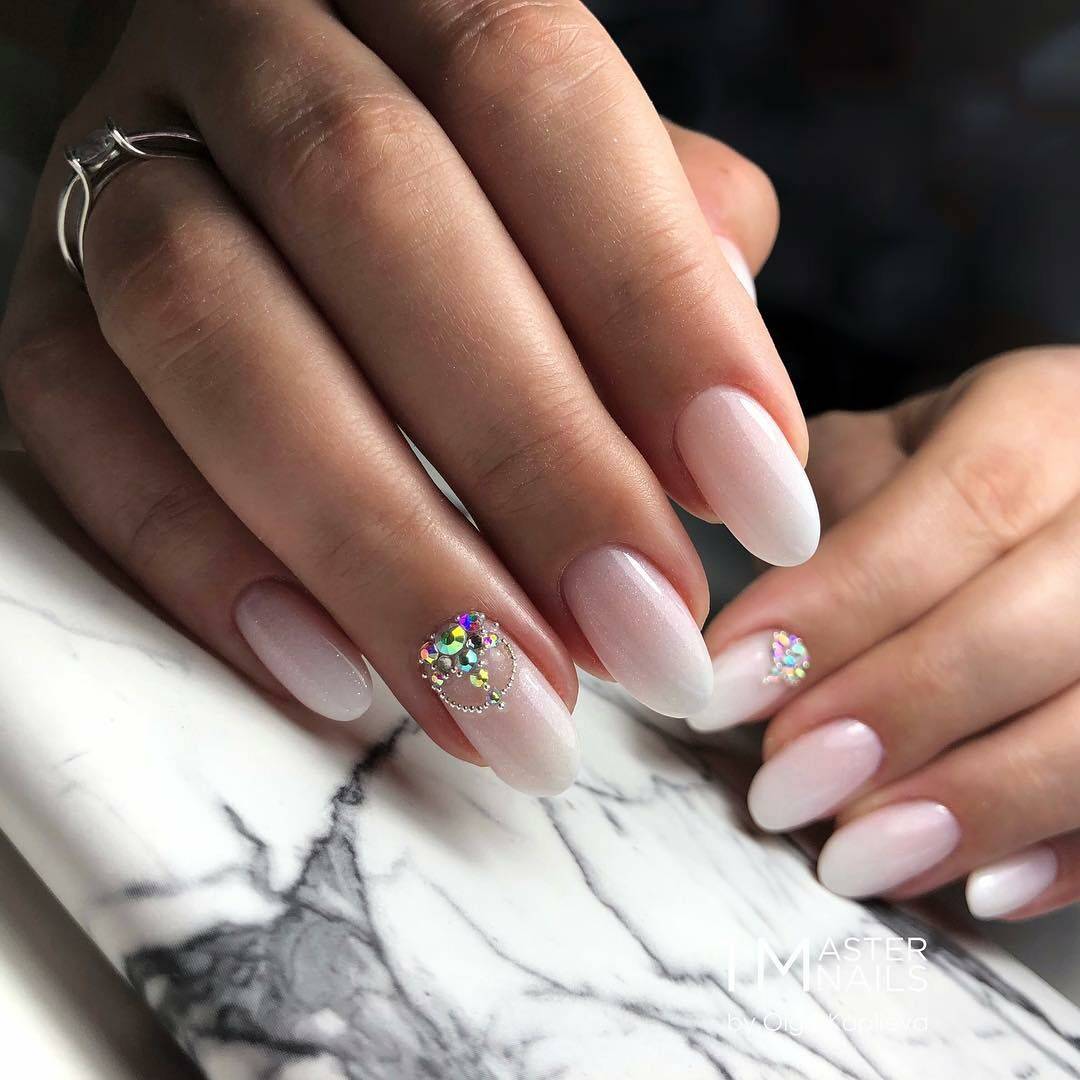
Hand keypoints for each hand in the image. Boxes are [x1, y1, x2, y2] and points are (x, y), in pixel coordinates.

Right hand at [0, 1, 816, 794]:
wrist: (252, 156)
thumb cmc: (473, 191)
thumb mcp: (585, 182)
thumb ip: (664, 254)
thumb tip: (722, 412)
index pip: (535, 96)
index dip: (656, 309)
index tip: (760, 510)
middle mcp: (244, 52)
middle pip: (370, 209)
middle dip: (526, 454)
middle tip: (643, 642)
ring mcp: (114, 177)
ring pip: (210, 330)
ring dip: (376, 546)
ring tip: (506, 709)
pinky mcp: (35, 315)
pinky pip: (76, 428)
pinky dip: (206, 565)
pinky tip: (337, 681)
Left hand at [693, 348, 1079, 918]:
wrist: (1066, 490)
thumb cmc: (957, 476)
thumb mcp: (889, 452)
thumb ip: (820, 516)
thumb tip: (740, 642)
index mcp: (1044, 416)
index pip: (959, 506)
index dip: (838, 609)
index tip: (725, 690)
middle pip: (1036, 619)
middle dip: (900, 712)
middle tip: (785, 787)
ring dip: (979, 800)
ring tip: (860, 855)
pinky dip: (1069, 850)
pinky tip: (981, 888)